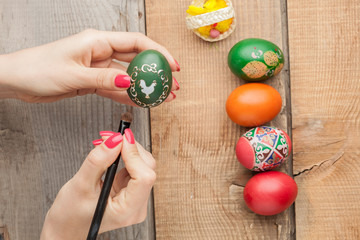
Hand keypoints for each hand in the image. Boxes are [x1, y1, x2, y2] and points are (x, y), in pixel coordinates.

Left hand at [0, 29, 179, 103]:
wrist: (17, 80)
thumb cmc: (38, 69)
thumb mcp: (73, 75)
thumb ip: (104, 78)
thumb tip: (130, 81)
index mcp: (97, 41)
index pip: (136, 42)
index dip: (158, 52)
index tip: (172, 66)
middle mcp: (101, 52)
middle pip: (136, 60)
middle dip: (156, 73)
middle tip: (171, 86)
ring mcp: (98, 67)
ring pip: (128, 77)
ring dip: (145, 88)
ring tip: (162, 98)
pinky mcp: (93, 81)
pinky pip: (116, 88)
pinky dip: (128, 96)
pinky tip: (142, 102)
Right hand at [40, 129, 155, 239]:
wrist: (66, 228)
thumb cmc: (70, 215)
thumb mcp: (81, 185)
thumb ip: (98, 161)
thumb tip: (115, 140)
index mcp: (128, 210)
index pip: (144, 177)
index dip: (133, 154)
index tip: (119, 138)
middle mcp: (137, 205)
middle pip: (146, 168)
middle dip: (130, 148)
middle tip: (110, 136)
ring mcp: (135, 198)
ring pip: (142, 165)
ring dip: (127, 150)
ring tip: (107, 143)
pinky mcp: (130, 191)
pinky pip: (134, 168)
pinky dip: (124, 156)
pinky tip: (110, 154)